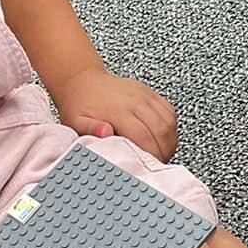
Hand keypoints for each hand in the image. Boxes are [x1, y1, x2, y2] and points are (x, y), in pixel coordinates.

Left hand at [52, 66, 178, 161]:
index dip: (150, 155)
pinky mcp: (150, 94)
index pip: (143, 137)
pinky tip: (164, 138)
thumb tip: (106, 133)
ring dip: (169, 141)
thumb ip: (89, 129)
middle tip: (156, 164)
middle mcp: (135, 101)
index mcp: (118, 110)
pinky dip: (171, 128)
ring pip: (168, 122)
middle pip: (161, 130)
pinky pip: (169, 112)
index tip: (147, 167)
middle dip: (163, 151)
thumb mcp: (76, 120)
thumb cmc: (80, 104)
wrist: (83, 80)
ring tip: (162, 154)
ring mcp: (145, 95)